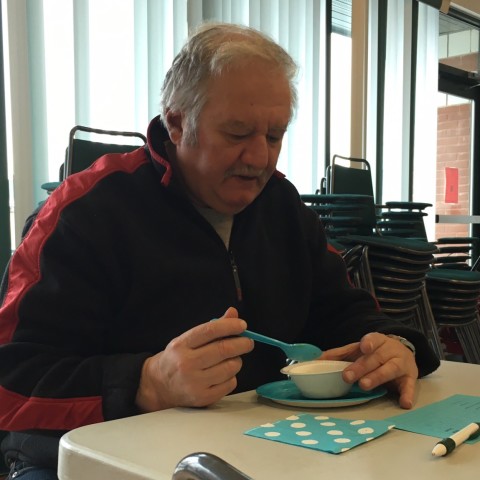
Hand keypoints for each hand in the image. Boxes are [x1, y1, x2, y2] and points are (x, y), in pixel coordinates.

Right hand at [135, 307, 252, 411]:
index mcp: (181, 345)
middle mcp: (186, 364)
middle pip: (223, 349)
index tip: (242, 325)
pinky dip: (232, 376)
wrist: (159, 385)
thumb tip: (233, 314)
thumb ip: (212, 327)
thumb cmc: (178, 358)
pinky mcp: (203, 398)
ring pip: (230, 367)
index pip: (210, 330)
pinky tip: (224, 374)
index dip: (230, 326)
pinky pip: (230, 384)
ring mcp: (194, 383)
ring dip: (237, 360)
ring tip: (232, 358)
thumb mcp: (188, 339)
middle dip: (242, 343)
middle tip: (248, 341)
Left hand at [320, 332, 417, 408]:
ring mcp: (402, 364)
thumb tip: (316, 360)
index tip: (363, 348)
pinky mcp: (410, 378)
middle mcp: (390, 350)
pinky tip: (404, 403)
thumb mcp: (358, 350)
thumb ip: (339, 355)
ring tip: (364, 385)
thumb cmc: (375, 352)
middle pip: (376, 358)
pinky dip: (407, 394)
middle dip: (362, 367)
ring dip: (377, 377)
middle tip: (347, 377)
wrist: (403, 352)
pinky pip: (410, 386)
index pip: (373, 339)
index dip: (368, 343)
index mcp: (377, 341)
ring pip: (390, 369)